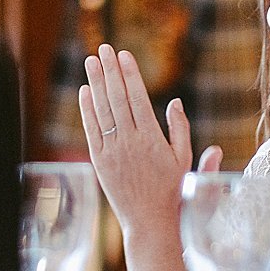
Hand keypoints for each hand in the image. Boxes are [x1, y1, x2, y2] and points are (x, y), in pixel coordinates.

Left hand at [79, 44, 192, 235]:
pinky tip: (85, 92)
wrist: (150, 222)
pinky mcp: (100, 161)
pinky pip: (92, 130)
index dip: (130, 75)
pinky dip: (87, 110)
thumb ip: (180, 129)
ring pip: (102, 111)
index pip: (138, 99)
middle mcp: (130, 142)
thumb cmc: (172, 190)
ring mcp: (113, 151)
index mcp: (152, 139)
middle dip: (110, 71)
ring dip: (95, 83)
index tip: (124, 55)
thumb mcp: (184, 160)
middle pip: (117, 99)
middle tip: (104, 48)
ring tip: (91, 61)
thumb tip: (175, 102)